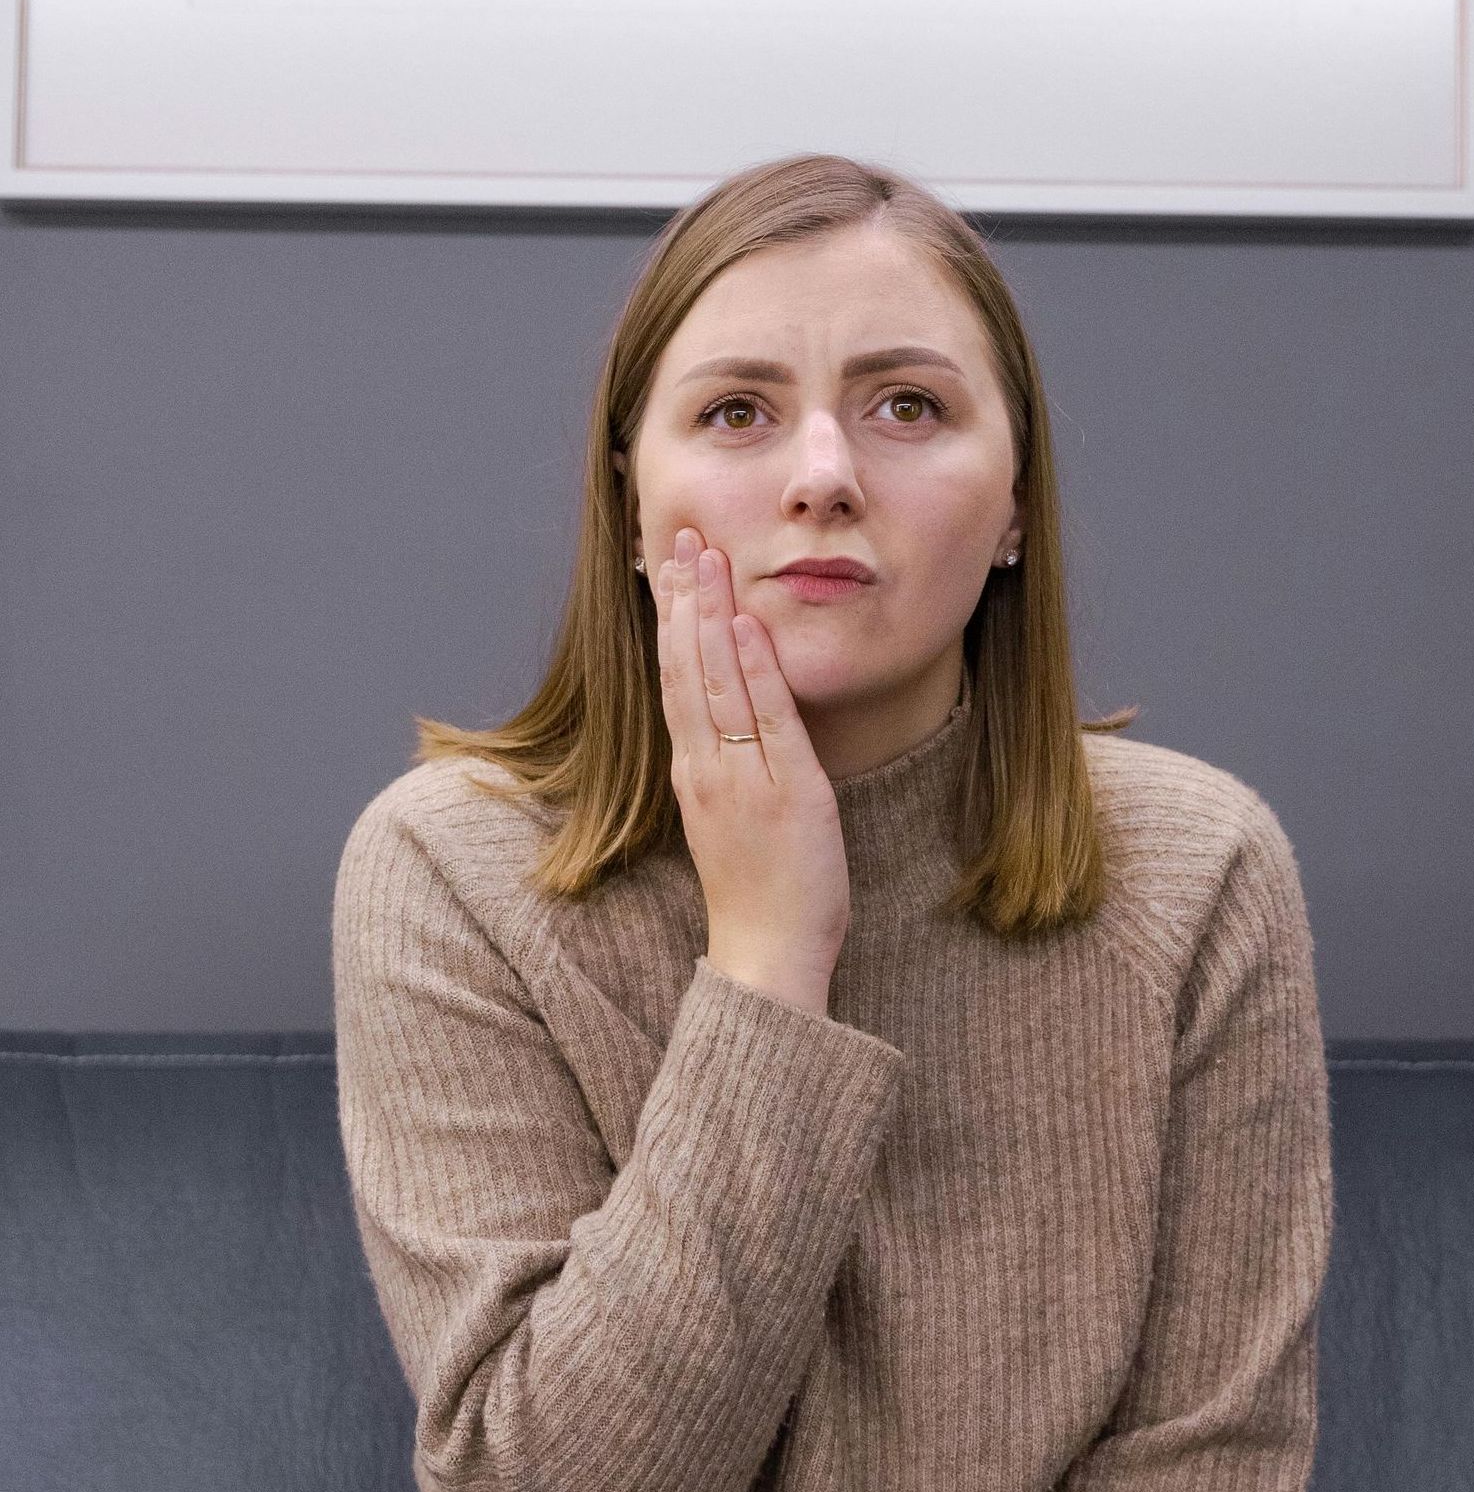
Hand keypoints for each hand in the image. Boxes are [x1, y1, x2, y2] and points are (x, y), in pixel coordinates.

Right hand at [655, 526, 851, 992]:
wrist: (766, 955)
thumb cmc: (756, 890)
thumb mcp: (729, 816)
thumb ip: (726, 765)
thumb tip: (726, 720)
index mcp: (693, 770)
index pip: (676, 677)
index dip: (673, 617)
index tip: (672, 566)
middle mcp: (706, 766)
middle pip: (687, 666)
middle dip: (684, 597)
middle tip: (682, 536)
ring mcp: (741, 776)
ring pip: (715, 681)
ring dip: (710, 616)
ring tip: (706, 559)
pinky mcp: (784, 790)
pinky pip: (765, 720)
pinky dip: (753, 670)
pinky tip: (747, 626)